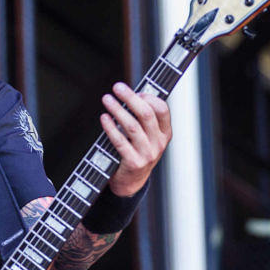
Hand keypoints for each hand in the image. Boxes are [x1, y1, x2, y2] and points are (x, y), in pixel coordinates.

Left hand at [100, 82, 171, 196]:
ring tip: (107, 99)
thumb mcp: (145, 136)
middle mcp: (159, 143)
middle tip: (117, 87)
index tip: (135, 91)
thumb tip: (130, 94)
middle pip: (146, 114)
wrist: (130, 182)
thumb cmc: (135, 152)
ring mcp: (147, 154)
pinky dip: (111, 128)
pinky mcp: (134, 163)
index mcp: (165, 134)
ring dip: (118, 110)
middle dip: (130, 98)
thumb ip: (141, 118)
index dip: (148, 97)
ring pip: (132, 126)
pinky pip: (120, 142)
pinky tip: (104, 118)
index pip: (162, 109)